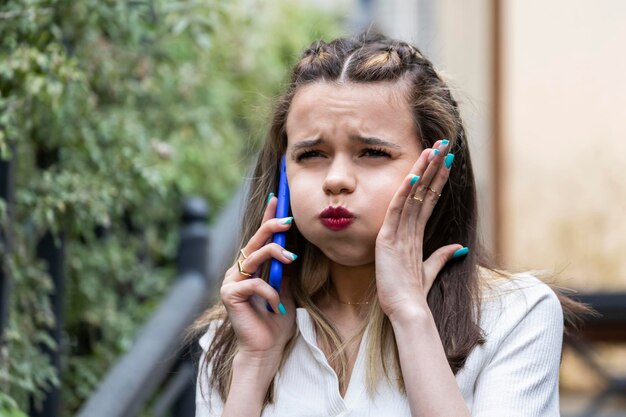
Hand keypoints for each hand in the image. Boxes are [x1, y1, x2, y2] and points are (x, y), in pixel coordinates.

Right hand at [220, 196, 296, 360]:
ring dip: (274, 254)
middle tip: (289, 220)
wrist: (266, 349)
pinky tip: (276, 305)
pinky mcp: (230, 295)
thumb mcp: (286, 288)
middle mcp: (238, 271)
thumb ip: (284, 269)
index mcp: (250, 267)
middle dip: (271, 226)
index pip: (259, 237)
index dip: (267, 217)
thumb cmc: (276, 320)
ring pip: (253, 257)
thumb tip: (293, 246)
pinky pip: (254, 283)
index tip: (277, 198)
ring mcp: (231, 282)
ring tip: (290, 260)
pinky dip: (269, 292)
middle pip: (254, 241)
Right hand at [375, 140, 466, 322]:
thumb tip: (460, 246)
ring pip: (409, 195)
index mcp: (413, 234)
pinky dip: (404, 192)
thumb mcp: (432, 270)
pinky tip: (412, 175)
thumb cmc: (413, 291)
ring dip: (421, 172)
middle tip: (440, 144)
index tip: (447, 161)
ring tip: (431, 150)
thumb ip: (442, 256)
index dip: (437, 179)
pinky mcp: (386, 239)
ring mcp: (394, 232)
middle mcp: (403, 228)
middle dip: (431, 167)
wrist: (405, 308)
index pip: (427, 200)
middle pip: (419, 191)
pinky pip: (397, 211)